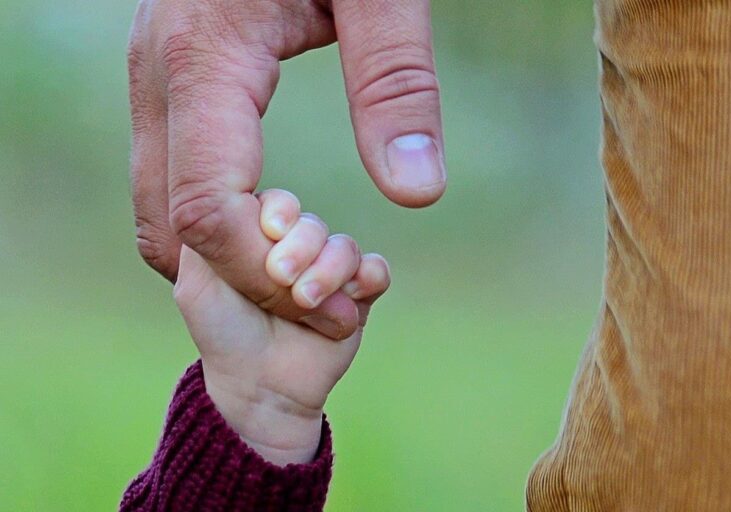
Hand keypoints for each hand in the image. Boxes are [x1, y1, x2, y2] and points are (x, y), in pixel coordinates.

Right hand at [128, 0, 444, 338]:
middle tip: (325, 308)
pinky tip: (268, 243)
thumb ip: (397, 81)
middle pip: (171, 225)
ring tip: (304, 281)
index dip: (267, 276)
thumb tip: (416, 191)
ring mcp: (155, 81)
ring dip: (222, 265)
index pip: (208, 209)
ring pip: (158, 210)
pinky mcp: (171, 85)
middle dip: (244, 285)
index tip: (340, 305)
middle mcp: (160, 77)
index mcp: (205, 59)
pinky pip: (168, 182)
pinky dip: (208, 232)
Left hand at [173, 189, 389, 465]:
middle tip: (282, 277)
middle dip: (301, 247)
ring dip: (329, 270)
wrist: (258, 386)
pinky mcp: (358, 298)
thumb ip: (202, 235)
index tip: (270, 231)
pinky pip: (376, 271)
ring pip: (345, 247)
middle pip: (313, 224)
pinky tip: (351, 296)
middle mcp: (298, 251)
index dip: (279, 212)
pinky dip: (368, 277)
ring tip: (306, 300)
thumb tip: (225, 194)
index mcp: (262, 240)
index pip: (280, 204)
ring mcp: (330, 274)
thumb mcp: (196, 283)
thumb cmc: (223, 333)